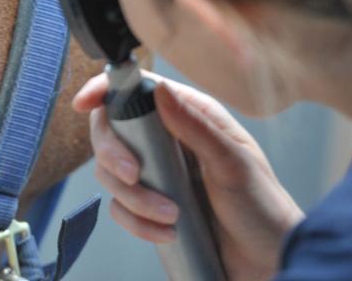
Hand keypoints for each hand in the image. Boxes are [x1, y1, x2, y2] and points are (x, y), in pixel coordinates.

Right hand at [74, 71, 303, 280]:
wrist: (268, 261)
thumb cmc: (262, 207)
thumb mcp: (233, 163)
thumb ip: (194, 125)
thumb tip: (158, 90)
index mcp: (187, 116)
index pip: (136, 91)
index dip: (104, 91)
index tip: (83, 103)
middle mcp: (165, 140)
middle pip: (111, 132)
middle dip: (114, 155)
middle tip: (134, 176)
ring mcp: (154, 174)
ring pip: (111, 174)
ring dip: (135, 198)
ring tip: (171, 216)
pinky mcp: (148, 207)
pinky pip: (120, 209)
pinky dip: (137, 223)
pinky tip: (168, 232)